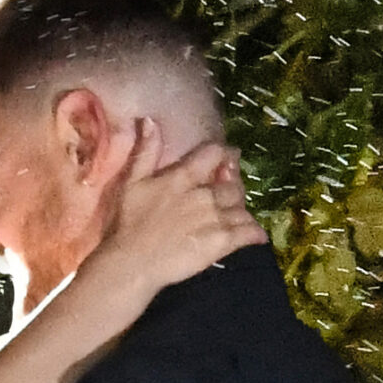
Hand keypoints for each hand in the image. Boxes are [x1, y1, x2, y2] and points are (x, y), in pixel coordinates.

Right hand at [93, 121, 266, 292]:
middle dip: (234, 185)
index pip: (215, 153)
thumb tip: (150, 120)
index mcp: (183, 177)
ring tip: (235, 216)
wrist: (132, 263)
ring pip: (242, 207)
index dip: (224, 154)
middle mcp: (204, 195)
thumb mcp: (131, 182)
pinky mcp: (222, 242)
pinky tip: (254, 235)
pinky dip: (254, 232)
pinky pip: (248, 232)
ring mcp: (215, 219)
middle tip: (229, 192)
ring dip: (240, 210)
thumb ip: (146, 151)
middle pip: (233, 183)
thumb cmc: (127, 224)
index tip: (227, 157)